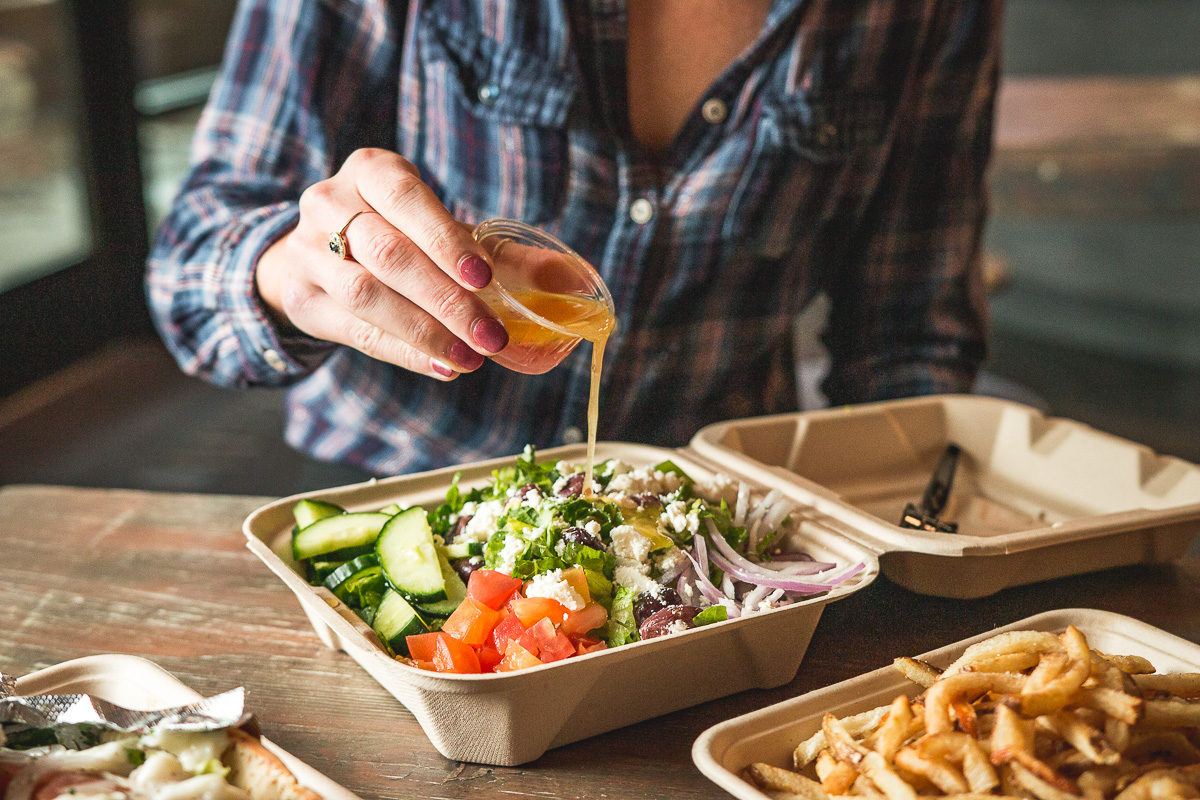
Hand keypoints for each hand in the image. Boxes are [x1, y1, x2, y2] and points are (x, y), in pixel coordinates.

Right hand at [256, 148, 508, 379]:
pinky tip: (443, 366)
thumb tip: (575, 282)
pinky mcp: (301, 298)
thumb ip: (504, 256)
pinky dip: (404, 351)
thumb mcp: (442, 231)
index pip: (406, 197)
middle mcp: (328, 203)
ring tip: (471, 359)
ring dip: (425, 331)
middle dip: (446, 300)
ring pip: (366, 294)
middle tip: (493, 337)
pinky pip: (354, 330)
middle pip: (389, 254)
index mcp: (370, 171)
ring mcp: (307, 252)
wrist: (316, 253)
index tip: (484, 278)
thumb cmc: (399, 235)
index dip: (445, 239)